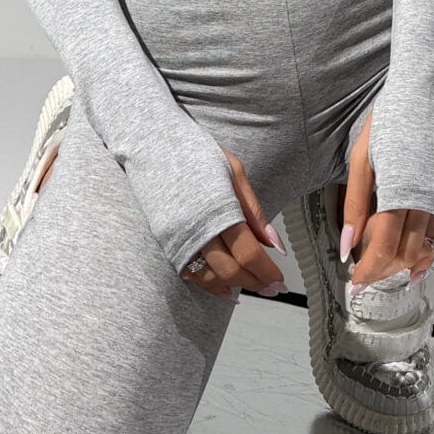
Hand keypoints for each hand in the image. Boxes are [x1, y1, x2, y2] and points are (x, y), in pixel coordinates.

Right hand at [180, 147, 286, 300]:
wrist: (154, 146)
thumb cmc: (196, 153)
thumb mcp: (234, 171)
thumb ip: (254, 211)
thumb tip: (274, 243)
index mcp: (217, 209)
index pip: (248, 252)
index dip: (267, 271)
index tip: (279, 280)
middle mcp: (196, 228)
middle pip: (231, 270)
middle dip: (256, 283)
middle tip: (273, 287)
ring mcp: (178, 237)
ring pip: (210, 277)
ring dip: (235, 286)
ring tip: (254, 285)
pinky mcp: (166, 241)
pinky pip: (188, 273)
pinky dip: (208, 286)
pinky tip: (225, 288)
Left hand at [342, 111, 433, 288]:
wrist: (427, 97)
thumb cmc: (391, 123)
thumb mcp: (361, 160)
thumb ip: (354, 204)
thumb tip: (346, 244)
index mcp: (398, 193)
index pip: (383, 246)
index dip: (369, 269)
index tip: (355, 282)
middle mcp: (423, 202)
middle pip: (405, 253)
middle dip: (383, 272)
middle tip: (364, 278)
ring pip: (425, 248)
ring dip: (404, 267)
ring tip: (384, 275)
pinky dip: (429, 256)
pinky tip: (416, 268)